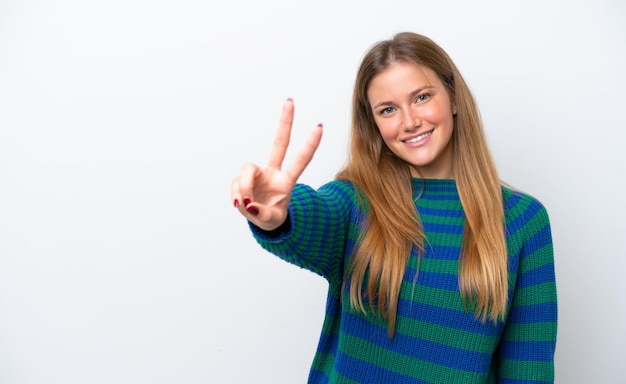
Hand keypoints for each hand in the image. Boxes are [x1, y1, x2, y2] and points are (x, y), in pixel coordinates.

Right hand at [231, 99, 322, 230]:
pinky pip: (236, 184)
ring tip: (245, 204)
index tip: (319, 126)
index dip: (310, 145)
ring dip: (244, 187)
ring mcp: (258, 173)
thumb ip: (262, 213)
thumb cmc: (271, 217)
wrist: (259, 218)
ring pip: (247, 170)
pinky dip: (236, 195)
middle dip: (285, 122)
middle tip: (290, 101)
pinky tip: (240, 203)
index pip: (300, 160)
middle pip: (279, 143)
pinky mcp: (242, 178)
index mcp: (287, 181)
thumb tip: (247, 203)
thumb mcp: (272, 220)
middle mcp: (273, 172)